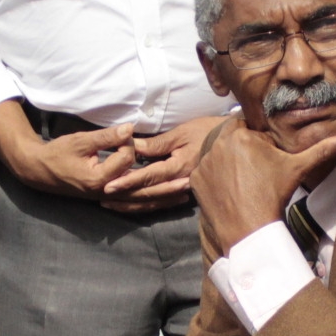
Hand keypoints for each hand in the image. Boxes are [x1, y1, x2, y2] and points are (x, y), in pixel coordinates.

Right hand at [0, 118, 142, 202]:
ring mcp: (104, 196)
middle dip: (131, 152)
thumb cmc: (57, 154)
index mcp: (99, 179)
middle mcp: (104, 192)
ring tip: (124, 149)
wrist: (39, 170)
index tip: (119, 132)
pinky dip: (127, 173)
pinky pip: (123, 186)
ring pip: (130, 181)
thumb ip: (107, 136)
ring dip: (131, 164)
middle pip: (133, 170)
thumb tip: (129, 129)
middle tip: (123, 140)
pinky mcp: (103, 195)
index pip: (127, 157)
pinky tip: (123, 162)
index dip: (127, 141)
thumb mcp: (81, 141)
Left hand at [99, 115, 222, 214]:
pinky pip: (163, 201)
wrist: (232, 141)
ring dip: (132, 203)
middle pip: (148, 193)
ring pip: (154, 201)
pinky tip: (133, 204)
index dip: (127, 181)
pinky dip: (147, 203)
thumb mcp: (182, 133)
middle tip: (103, 198)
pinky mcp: (185, 189)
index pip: (148, 177)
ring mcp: (184, 188)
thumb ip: (157, 143)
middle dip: (124, 196)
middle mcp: (180, 182)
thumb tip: (133, 147)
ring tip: (112, 203)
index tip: (109, 186)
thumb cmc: (207, 132)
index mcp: (179, 167)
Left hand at [188, 118, 335, 242]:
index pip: (251, 129)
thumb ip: (321, 151)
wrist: (249, 229)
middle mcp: (217, 144)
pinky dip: (216, 179)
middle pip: (232, 140)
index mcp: (240, 134)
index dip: (261, 143)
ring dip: (229, 163)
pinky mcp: (195, 179)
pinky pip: (207, 172)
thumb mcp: (297, 170)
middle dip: (244, 151)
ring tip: (244, 183)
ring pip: (219, 155)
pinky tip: (230, 191)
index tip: (268, 160)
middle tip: (257, 173)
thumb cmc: (274, 196)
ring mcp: (203, 162)